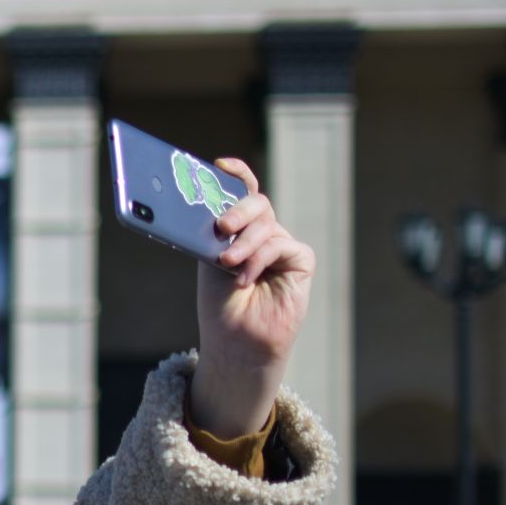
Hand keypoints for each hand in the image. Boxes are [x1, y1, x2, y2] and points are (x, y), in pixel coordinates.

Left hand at [189, 158, 313, 438]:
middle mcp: (260, 233)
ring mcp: (281, 245)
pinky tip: (246, 279)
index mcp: (236, 229)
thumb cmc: (219, 304)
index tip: (220, 164)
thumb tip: (205, 209)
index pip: (242, 192)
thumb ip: (212, 234)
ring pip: (266, 225)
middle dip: (237, 210)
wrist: (235, 340)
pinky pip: (282, 245)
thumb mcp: (208, 262)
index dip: (236, 173)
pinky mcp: (300, 260)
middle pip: (256, 203)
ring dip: (244, 245)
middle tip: (221, 227)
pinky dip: (260, 259)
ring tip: (228, 264)